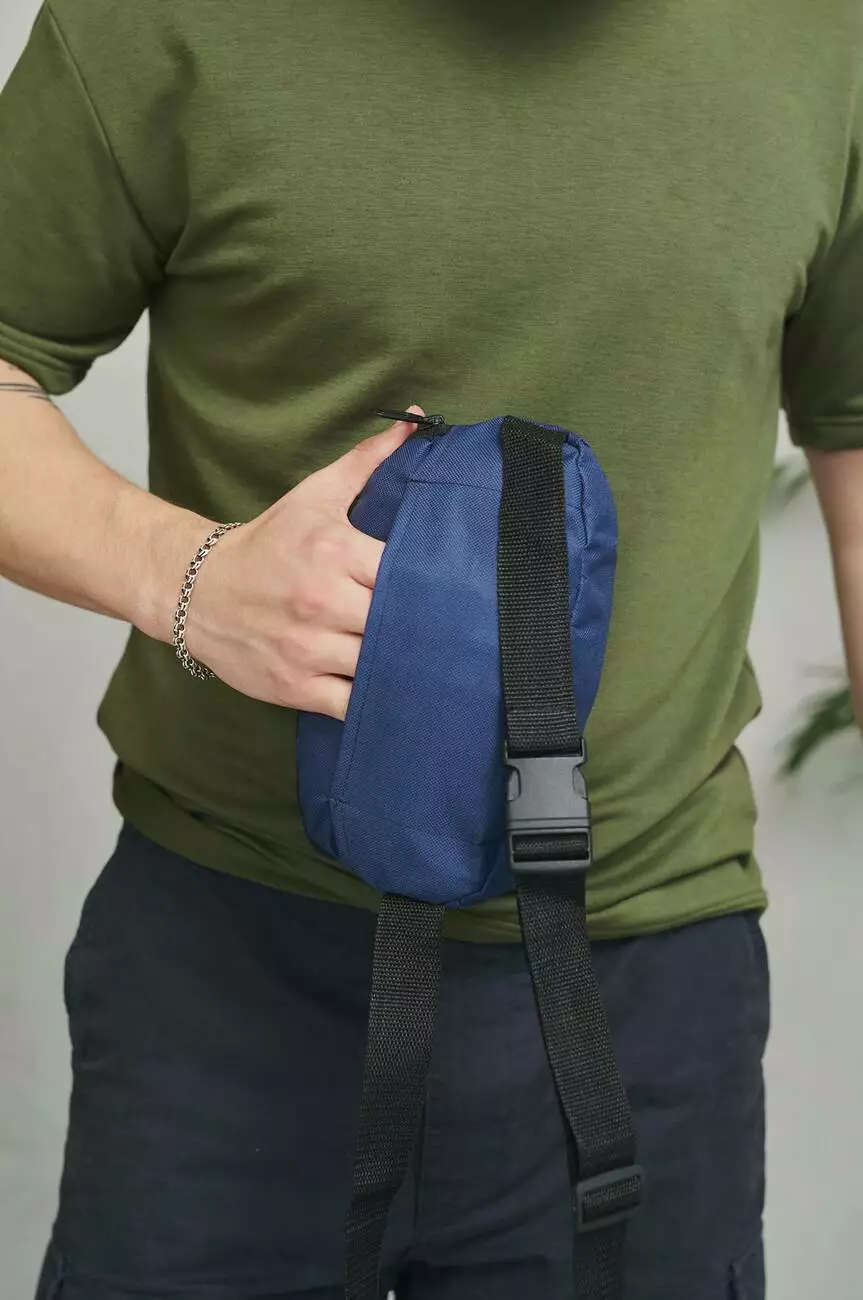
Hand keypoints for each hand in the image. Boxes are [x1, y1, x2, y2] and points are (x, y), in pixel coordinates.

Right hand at [185, 407, 424, 717]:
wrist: (197, 589)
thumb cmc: (266, 544)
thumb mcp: (315, 495)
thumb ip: (368, 461)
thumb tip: (417, 421)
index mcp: (335, 550)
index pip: (406, 573)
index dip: (431, 584)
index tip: (451, 590)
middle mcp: (322, 600)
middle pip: (398, 622)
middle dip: (420, 627)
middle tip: (448, 632)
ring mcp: (308, 648)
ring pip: (379, 665)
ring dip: (401, 666)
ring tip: (425, 662)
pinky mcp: (295, 687)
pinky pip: (351, 705)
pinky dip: (371, 702)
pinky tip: (387, 692)